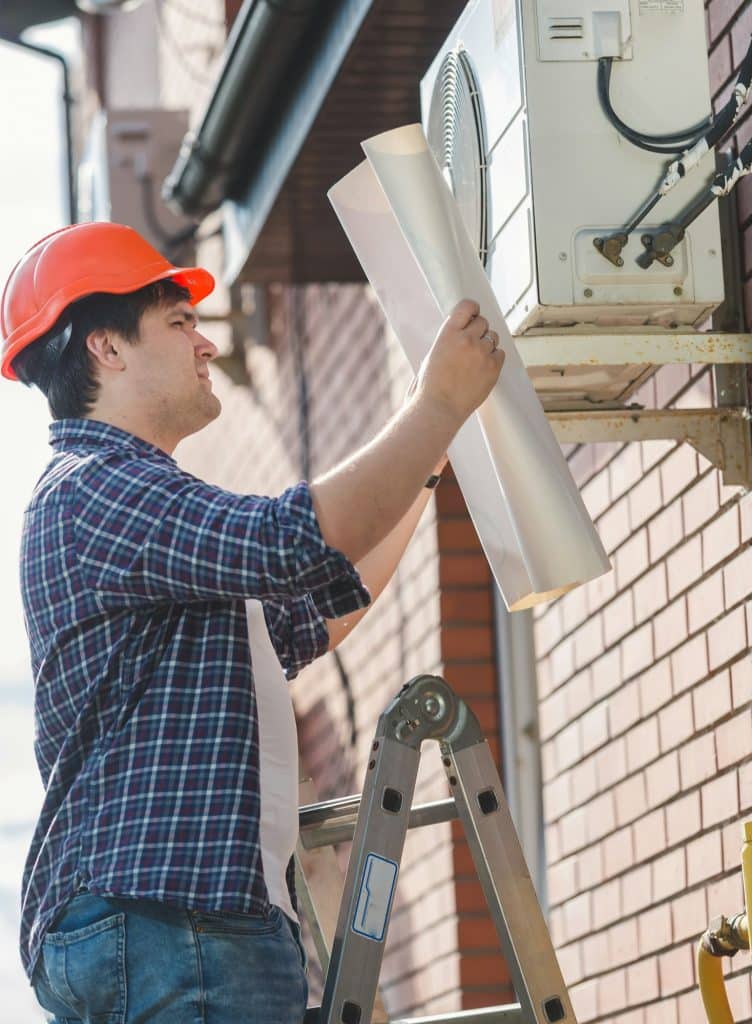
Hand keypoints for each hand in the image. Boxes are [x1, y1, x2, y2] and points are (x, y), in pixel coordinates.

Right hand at [417, 300, 503, 423]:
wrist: (438, 408)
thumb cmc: (430, 387)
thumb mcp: (433, 354)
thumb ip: (449, 340)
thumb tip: (462, 332)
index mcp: (448, 333)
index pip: (467, 306)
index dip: (472, 309)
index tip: (474, 314)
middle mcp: (466, 339)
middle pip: (483, 322)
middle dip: (478, 330)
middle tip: (472, 343)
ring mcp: (481, 353)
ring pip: (493, 337)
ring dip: (487, 344)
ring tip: (476, 359)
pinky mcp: (493, 367)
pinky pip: (500, 354)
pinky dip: (494, 358)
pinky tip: (483, 368)